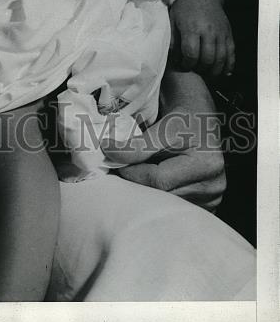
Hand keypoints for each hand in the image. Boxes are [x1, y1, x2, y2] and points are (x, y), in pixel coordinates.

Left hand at [114, 76, 225, 209]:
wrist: (202, 116)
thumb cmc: (183, 117)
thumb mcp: (161, 127)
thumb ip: (136, 144)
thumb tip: (108, 152)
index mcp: (205, 163)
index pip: (158, 180)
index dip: (131, 172)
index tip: (112, 160)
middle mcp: (213, 184)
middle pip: (163, 196)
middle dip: (137, 184)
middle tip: (117, 172)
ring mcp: (213, 196)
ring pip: (168, 203)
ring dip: (147, 192)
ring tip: (133, 176)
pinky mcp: (209, 203)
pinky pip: (176, 205)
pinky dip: (160, 198)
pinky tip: (150, 186)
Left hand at [170, 0, 234, 76]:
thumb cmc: (184, 6)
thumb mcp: (172, 20)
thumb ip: (172, 39)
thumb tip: (173, 58)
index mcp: (192, 27)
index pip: (191, 53)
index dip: (186, 64)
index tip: (183, 66)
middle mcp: (208, 31)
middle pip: (207, 59)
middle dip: (200, 69)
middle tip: (194, 71)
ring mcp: (221, 33)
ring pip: (221, 59)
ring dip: (214, 71)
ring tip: (207, 74)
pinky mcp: (228, 33)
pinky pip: (232, 53)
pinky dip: (229, 65)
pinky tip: (224, 72)